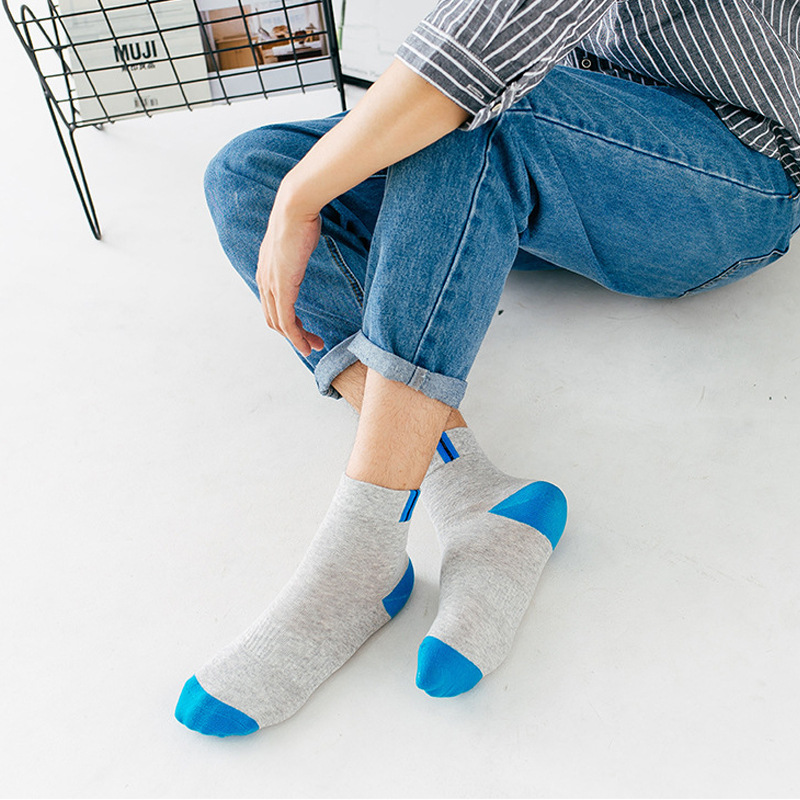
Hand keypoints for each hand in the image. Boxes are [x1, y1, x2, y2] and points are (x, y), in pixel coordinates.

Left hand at [256, 184, 324, 357]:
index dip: (288, 321)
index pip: (272, 305)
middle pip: (273, 319)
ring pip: (280, 324)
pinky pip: (286, 320)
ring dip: (297, 339)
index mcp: (266, 271)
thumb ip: (295, 248)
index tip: (306, 329)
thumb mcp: (296, 239)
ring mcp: (271, 285)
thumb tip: (303, 240)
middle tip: (312, 343)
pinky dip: (296, 337)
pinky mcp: (281, 287)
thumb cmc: (300, 218)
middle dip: (293, 335)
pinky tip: (307, 345)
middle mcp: (264, 280)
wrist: (295, 207)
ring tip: (313, 347)